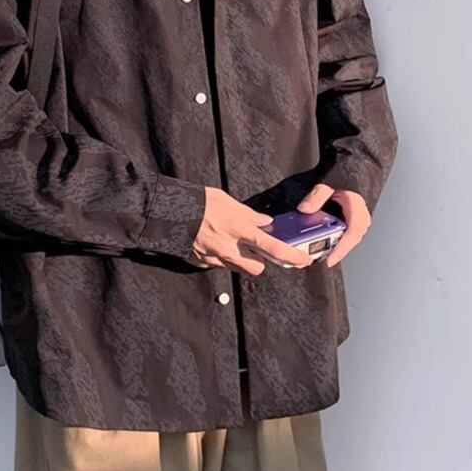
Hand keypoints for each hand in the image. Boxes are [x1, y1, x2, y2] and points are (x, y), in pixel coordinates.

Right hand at [186, 187, 314, 275]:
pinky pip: (218, 265)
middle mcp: (228, 248)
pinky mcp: (201, 262)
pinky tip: (214, 243)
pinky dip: (221, 257)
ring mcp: (214, 258)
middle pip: (257, 268)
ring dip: (242, 261)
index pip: (272, 247)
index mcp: (238, 229)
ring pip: (238, 269)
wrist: (167, 210)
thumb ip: (248, 214)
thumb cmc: (197, 201)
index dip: (291, 256)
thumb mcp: (226, 200)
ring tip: (234, 244)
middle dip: (262, 262)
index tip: (304, 260)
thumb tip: (264, 222)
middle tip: (258, 249)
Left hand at [296, 183, 370, 267]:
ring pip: (350, 240)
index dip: (342, 247)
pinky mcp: (355, 223)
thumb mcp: (325, 185)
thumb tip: (304, 209)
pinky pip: (348, 237)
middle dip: (338, 252)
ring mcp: (360, 221)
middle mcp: (362, 216)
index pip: (353, 231)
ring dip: (339, 249)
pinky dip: (339, 244)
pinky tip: (328, 248)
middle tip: (323, 262)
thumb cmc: (339, 180)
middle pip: (352, 240)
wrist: (348, 176)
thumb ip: (316, 197)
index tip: (331, 259)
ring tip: (323, 257)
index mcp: (356, 206)